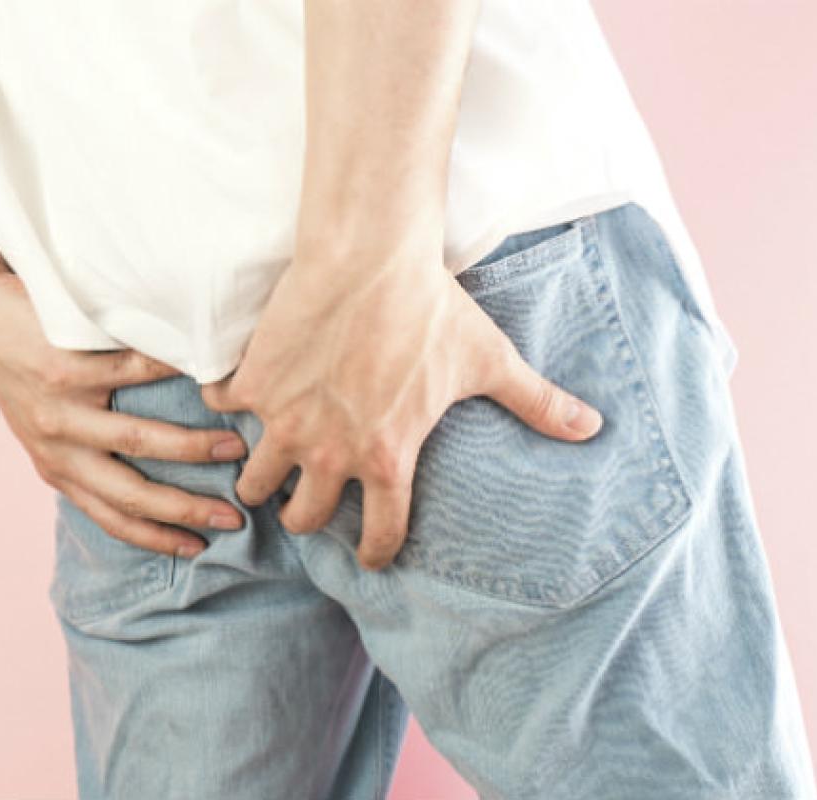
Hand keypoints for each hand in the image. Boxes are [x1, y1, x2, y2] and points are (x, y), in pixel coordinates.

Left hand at [0, 267, 248, 557]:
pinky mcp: (66, 368)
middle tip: (233, 514)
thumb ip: (85, 448)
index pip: (112, 517)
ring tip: (233, 448)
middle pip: (129, 493)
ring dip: (190, 449)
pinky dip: (172, 375)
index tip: (200, 547)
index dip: (156, 538)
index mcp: (55, 466)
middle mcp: (56, 446)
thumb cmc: (23, 365)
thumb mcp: (45, 422)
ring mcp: (61, 409)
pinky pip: (132, 372)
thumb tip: (147, 468)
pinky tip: (204, 376)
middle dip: (185, 509)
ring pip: (136, 439)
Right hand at [201, 247, 603, 569]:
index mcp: (388, 459)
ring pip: (252, 483)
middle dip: (305, 515)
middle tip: (308, 498)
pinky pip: (222, 408)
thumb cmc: (433, 309)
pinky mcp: (250, 385)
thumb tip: (594, 427)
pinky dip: (226, 402)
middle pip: (302, 520)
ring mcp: (283, 423)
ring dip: (258, 477)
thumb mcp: (490, 361)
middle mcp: (330, 453)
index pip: (380, 536)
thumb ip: (538, 402)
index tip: (373, 553)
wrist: (370, 257)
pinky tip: (238, 389)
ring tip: (263, 463)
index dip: (377, 552)